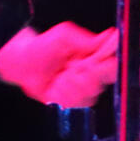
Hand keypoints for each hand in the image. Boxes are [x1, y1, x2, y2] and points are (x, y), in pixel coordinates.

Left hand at [0, 21, 117, 107]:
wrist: (24, 64)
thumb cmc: (43, 46)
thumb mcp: (64, 35)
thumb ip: (87, 39)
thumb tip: (111, 37)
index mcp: (96, 57)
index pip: (115, 64)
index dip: (106, 66)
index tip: (91, 63)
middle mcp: (94, 75)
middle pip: (101, 82)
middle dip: (83, 75)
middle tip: (69, 66)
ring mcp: (85, 90)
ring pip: (87, 94)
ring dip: (69, 84)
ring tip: (59, 75)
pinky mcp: (74, 103)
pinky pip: (74, 105)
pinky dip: (61, 95)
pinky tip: (55, 87)